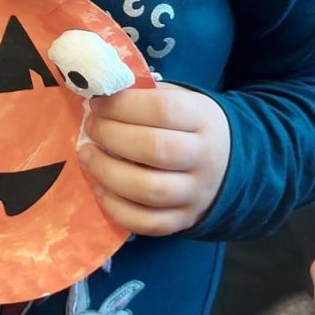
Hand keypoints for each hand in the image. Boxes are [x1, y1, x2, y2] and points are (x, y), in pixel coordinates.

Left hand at [77, 81, 230, 235]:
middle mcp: (205, 158)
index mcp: (203, 118)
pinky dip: (116, 208)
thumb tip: (99, 92)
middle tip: (91, 128)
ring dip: (107, 171)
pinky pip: (147, 223)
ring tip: (86, 155)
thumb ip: (143, 94)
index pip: (162, 109)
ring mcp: (196, 193)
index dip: (122, 105)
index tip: (98, 103)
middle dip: (110, 136)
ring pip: (148, 190)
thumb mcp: (178, 98)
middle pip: (154, 148)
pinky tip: (100, 188)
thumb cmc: (188, 124)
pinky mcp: (184, 220)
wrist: (228, 163)